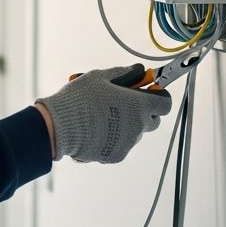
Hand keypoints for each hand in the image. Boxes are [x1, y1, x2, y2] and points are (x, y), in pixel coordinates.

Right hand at [35, 64, 172, 163]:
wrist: (60, 127)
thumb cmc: (80, 98)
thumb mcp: (101, 78)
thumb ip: (124, 73)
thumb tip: (138, 70)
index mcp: (139, 105)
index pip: (165, 103)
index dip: (158, 96)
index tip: (148, 92)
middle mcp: (138, 126)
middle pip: (153, 120)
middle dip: (143, 112)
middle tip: (124, 103)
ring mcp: (128, 143)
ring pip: (135, 133)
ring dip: (127, 125)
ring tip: (103, 117)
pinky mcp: (116, 156)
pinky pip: (121, 145)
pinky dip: (114, 138)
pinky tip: (96, 130)